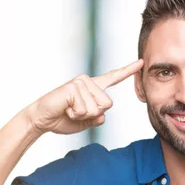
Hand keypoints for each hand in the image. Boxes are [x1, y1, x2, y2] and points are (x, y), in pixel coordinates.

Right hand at [26, 59, 143, 134]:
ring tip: (69, 109)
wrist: (43, 120)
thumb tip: (102, 114)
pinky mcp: (73, 86)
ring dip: (82, 115)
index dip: (128, 71)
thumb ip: (97, 118)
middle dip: (93, 115)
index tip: (141, 62)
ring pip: (97, 108)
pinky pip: (84, 108)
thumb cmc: (63, 119)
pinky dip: (75, 114)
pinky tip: (65, 108)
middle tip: (75, 111)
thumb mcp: (86, 122)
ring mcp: (81, 82)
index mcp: (94, 89)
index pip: (113, 78)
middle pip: (108, 104)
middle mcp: (89, 82)